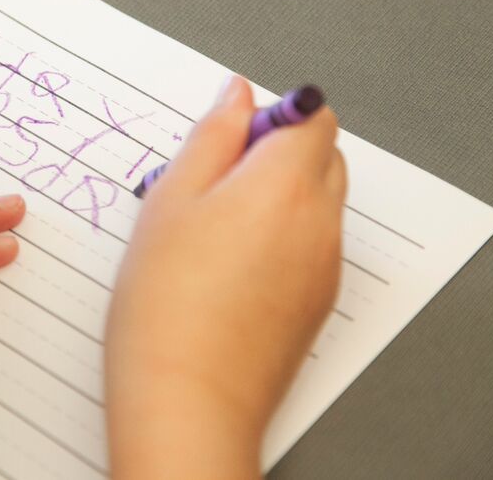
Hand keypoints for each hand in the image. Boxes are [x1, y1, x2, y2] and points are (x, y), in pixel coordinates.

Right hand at [104, 77, 345, 478]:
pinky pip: (312, 246)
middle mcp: (319, 222)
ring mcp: (325, 266)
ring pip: (318, 202)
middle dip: (279, 151)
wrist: (188, 398)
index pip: (313, 116)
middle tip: (215, 180)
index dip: (273, 115)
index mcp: (284, 185)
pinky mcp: (319, 302)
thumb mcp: (171, 199)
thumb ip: (210, 136)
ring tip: (214, 229)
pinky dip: (283, 238)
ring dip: (280, 195)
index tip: (232, 135)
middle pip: (323, 156)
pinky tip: (228, 267)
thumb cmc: (167, 303)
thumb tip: (237, 95)